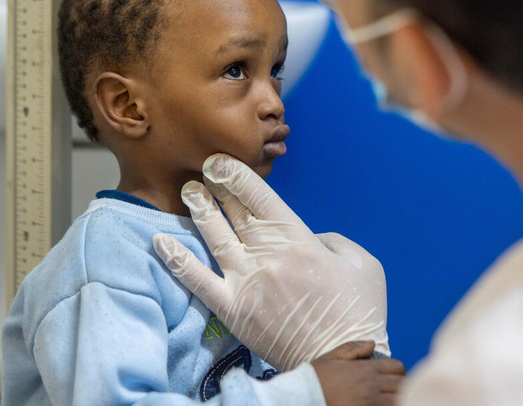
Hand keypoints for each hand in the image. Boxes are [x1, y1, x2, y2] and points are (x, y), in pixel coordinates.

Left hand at [153, 153, 389, 371]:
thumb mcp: (363, 263)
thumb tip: (310, 237)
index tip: (221, 162)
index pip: (257, 194)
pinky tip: (160, 241)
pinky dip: (177, 259)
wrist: (340, 359)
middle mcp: (267, 254)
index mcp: (298, 239)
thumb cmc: (358, 312)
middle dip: (216, 186)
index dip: (235, 173)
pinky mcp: (232, 309)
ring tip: (188, 191)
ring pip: (213, 235)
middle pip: (233, 210)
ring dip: (198, 209)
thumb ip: (333, 240)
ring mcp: (245, 281)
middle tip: (203, 169)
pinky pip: (196, 280)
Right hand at [312, 341, 406, 405]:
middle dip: (403, 386)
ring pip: (398, 400)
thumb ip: (354, 348)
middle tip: (398, 389)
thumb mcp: (333, 356)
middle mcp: (372, 385)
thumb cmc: (316, 378)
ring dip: (399, 398)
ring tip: (393, 398)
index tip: (397, 377)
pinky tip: (384, 405)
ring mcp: (370, 402)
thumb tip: (373, 343)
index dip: (400, 372)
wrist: (303, 397)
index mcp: (366, 369)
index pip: (397, 368)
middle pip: (402, 385)